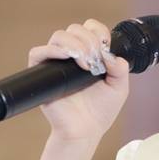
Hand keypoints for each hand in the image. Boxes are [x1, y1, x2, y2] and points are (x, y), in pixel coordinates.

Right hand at [27, 19, 129, 141]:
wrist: (85, 130)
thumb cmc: (100, 110)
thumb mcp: (119, 87)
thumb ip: (120, 69)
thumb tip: (111, 54)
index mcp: (89, 54)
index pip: (89, 28)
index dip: (98, 31)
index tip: (105, 46)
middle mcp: (71, 55)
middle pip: (74, 29)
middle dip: (88, 40)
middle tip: (95, 61)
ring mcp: (55, 62)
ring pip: (58, 36)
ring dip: (75, 44)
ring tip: (85, 64)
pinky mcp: (41, 74)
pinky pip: (38, 52)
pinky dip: (52, 50)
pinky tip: (68, 58)